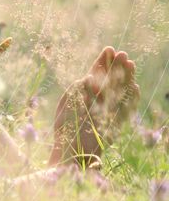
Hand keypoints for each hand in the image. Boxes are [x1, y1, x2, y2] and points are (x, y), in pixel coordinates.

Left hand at [50, 46, 139, 165]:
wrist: (70, 152)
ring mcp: (110, 111)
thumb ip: (77, 90)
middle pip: (112, 79)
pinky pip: (126, 110)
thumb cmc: (65, 129)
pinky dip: (131, 100)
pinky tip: (134, 87)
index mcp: (86, 94)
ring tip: (130, 64)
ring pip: (121, 91)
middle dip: (117, 66)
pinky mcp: (116, 124)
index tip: (109, 49)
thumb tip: (88, 79)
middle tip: (122, 53)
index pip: (98, 73)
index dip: (104, 62)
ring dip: (127, 78)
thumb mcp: (68, 104)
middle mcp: (100, 101)